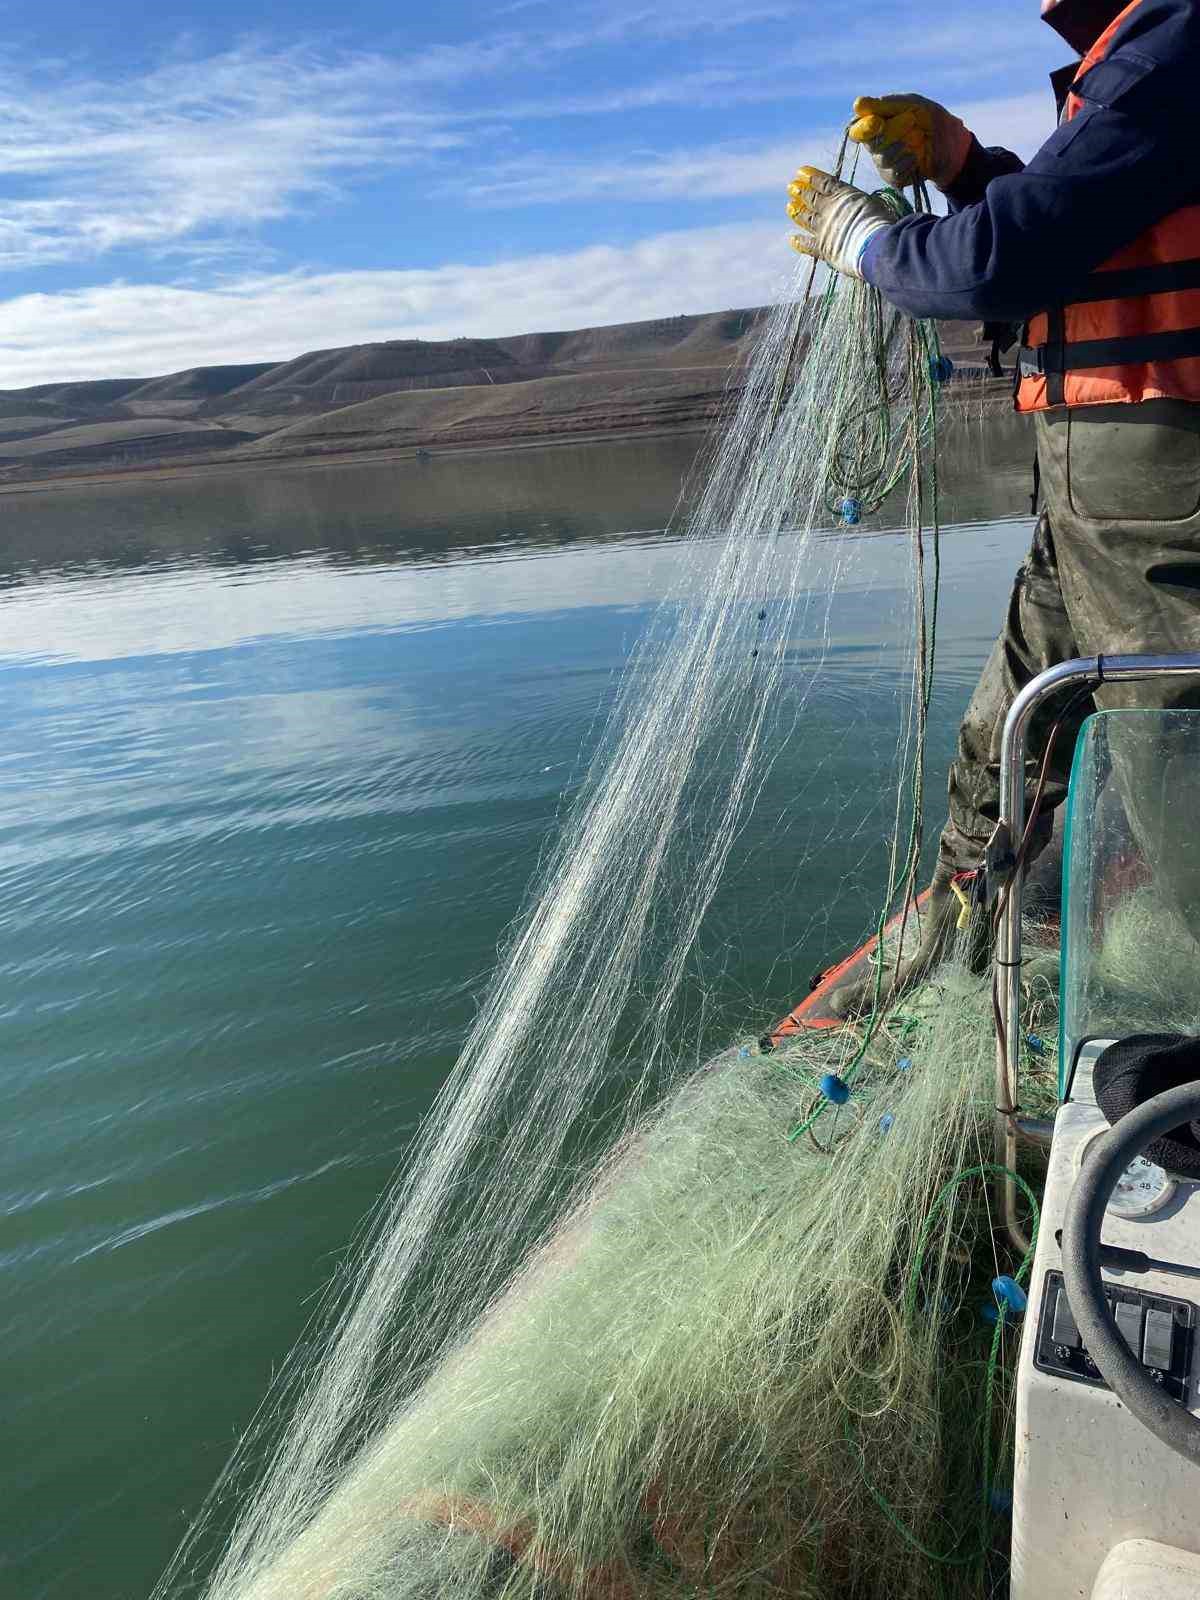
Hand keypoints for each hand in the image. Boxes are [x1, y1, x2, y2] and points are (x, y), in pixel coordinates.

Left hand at [785, 167, 894, 277]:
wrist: (877, 246)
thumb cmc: (883, 222)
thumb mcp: (877, 202)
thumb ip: (864, 201)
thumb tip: (867, 202)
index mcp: (843, 195)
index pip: (823, 182)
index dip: (811, 177)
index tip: (800, 172)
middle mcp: (830, 210)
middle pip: (811, 199)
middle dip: (800, 191)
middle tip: (791, 187)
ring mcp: (824, 229)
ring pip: (806, 218)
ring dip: (797, 212)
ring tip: (790, 206)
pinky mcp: (823, 249)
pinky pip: (807, 245)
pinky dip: (799, 242)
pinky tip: (792, 238)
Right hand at [848, 94, 971, 189]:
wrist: (953, 148)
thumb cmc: (934, 121)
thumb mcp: (913, 104)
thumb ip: (887, 104)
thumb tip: (857, 104)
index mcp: (879, 124)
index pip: (858, 128)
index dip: (865, 128)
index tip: (878, 123)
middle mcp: (878, 144)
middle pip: (870, 144)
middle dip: (890, 135)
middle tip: (910, 123)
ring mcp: (885, 163)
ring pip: (881, 159)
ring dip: (901, 150)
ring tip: (917, 143)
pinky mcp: (894, 178)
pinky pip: (892, 174)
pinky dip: (907, 164)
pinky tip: (916, 160)